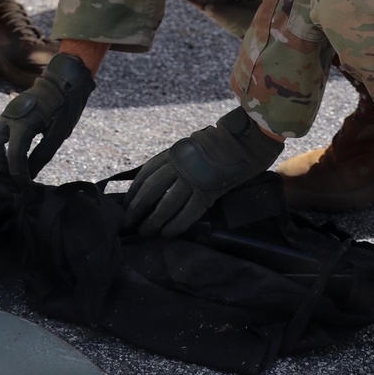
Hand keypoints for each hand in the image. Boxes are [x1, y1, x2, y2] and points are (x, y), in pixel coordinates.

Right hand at [0, 51, 94, 182]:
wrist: (65, 78)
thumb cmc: (66, 104)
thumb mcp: (58, 134)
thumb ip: (42, 156)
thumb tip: (29, 175)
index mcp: (24, 122)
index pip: (14, 156)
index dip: (18, 175)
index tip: (25, 186)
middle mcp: (10, 116)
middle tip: (13, 176)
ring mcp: (8, 113)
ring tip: (12, 168)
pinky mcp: (10, 113)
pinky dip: (0, 146)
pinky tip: (14, 155)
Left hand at [123, 106, 282, 237]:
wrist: (246, 140)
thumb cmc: (221, 143)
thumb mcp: (192, 146)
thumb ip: (178, 160)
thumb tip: (161, 180)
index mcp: (175, 152)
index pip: (146, 173)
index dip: (135, 191)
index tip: (127, 203)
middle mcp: (181, 165)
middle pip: (151, 190)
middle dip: (138, 208)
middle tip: (129, 222)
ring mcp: (194, 179)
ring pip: (166, 204)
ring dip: (153, 221)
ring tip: (146, 232)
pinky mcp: (209, 192)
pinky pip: (188, 213)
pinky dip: (175, 225)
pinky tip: (167, 234)